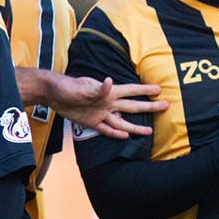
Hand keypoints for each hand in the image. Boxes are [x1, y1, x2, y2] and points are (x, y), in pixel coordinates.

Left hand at [44, 72, 167, 139]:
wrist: (53, 94)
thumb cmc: (67, 87)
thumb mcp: (82, 88)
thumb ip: (98, 89)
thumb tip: (109, 82)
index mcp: (108, 92)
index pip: (131, 91)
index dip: (145, 90)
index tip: (159, 90)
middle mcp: (108, 103)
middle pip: (132, 106)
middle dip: (149, 106)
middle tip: (165, 106)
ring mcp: (101, 113)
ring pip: (122, 122)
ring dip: (135, 127)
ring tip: (149, 131)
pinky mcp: (92, 122)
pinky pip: (107, 130)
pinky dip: (116, 134)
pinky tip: (125, 136)